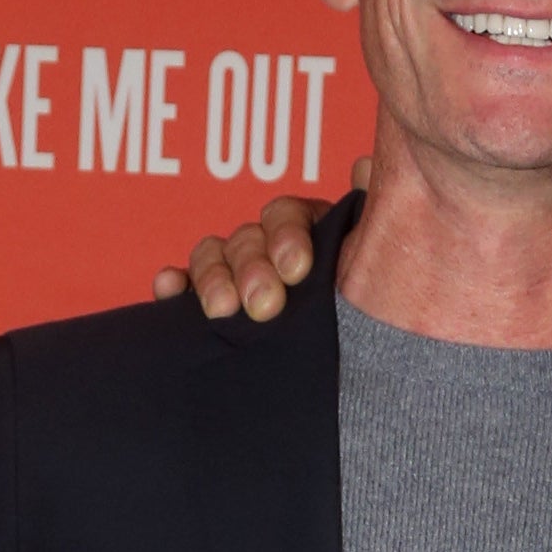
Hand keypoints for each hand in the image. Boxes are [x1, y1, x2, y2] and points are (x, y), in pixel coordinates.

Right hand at [152, 157, 370, 319]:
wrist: (363, 384)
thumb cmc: (378, 317)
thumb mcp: (383, 269)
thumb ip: (372, 219)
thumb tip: (366, 166)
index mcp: (311, 232)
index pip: (287, 215)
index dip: (288, 236)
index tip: (298, 270)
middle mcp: (270, 249)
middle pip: (246, 238)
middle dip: (252, 269)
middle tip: (265, 306)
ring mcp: (239, 278)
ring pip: (213, 258)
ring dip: (212, 278)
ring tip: (223, 310)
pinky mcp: (215, 309)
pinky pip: (182, 288)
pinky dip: (173, 285)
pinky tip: (168, 288)